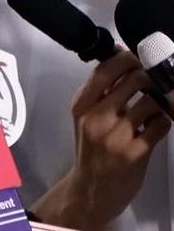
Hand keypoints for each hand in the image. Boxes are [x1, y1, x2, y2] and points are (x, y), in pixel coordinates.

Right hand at [33, 49, 170, 228]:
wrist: (93, 189)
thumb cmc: (90, 149)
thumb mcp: (85, 117)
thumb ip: (100, 91)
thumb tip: (120, 54)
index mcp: (81, 105)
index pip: (104, 70)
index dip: (126, 59)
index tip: (136, 58)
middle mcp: (96, 117)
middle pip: (132, 81)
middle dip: (149, 77)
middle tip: (154, 80)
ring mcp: (116, 135)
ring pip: (150, 101)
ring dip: (159, 102)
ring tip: (156, 106)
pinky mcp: (136, 152)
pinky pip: (160, 125)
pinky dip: (163, 121)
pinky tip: (157, 125)